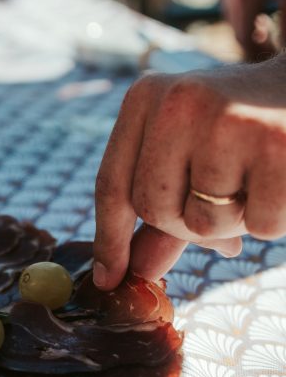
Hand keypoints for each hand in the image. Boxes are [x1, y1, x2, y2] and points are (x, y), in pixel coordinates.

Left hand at [93, 59, 285, 289]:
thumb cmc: (246, 123)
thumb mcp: (192, 149)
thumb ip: (164, 204)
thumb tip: (139, 270)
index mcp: (146, 97)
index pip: (113, 185)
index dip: (110, 239)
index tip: (109, 279)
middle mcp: (179, 103)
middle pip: (153, 210)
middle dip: (186, 224)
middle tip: (225, 199)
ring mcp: (228, 122)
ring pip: (204, 223)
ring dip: (234, 220)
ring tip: (256, 176)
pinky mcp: (277, 146)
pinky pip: (261, 226)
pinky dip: (275, 217)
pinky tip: (284, 177)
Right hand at [223, 0, 282, 61]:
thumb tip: (284, 53)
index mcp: (244, 1)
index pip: (244, 43)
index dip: (259, 58)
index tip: (275, 65)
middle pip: (239, 38)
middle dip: (257, 50)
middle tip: (276, 58)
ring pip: (237, 26)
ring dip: (253, 38)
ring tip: (272, 41)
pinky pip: (237, 15)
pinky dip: (250, 24)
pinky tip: (265, 23)